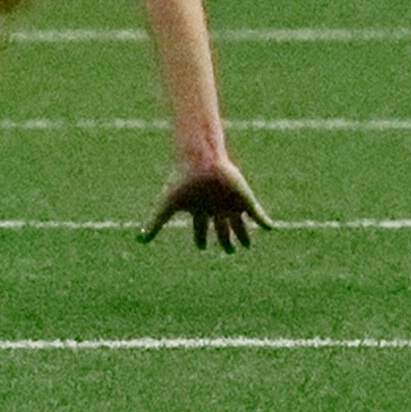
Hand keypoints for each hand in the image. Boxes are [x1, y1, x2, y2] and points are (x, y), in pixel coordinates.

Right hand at [140, 159, 272, 251]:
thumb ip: (154, 223)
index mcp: (200, 208)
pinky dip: (263, 220)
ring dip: (243, 234)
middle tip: (229, 252)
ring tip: (247, 246)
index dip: (200, 239)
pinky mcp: (243, 197)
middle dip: (224, 240)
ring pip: (238, 222)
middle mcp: (215, 206)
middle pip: (221, 228)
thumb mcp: (166, 206)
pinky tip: (271, 227)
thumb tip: (139, 240)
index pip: (200, 229)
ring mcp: (230, 201)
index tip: (201, 247)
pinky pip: (256, 211)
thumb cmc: (182, 181)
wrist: (199, 160)